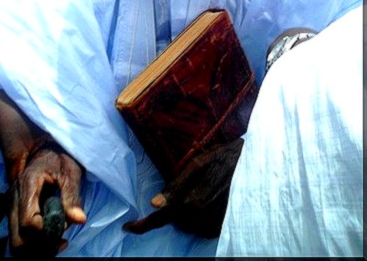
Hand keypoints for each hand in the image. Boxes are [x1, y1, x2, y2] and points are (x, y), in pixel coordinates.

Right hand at [9, 143, 85, 255]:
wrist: (44, 148)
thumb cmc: (59, 156)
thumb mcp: (70, 171)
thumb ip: (72, 195)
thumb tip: (79, 219)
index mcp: (28, 185)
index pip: (28, 222)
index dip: (47, 231)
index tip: (63, 227)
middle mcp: (14, 198)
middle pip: (17, 239)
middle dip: (40, 245)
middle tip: (61, 239)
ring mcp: (12, 206)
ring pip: (16, 241)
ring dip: (37, 247)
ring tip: (58, 239)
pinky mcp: (15, 211)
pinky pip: (18, 236)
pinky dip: (34, 243)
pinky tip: (53, 237)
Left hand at [124, 139, 243, 238]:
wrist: (257, 165)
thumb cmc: (226, 158)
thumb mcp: (200, 163)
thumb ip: (177, 184)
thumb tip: (154, 203)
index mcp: (194, 200)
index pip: (164, 218)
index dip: (145, 224)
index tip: (128, 227)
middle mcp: (203, 217)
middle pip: (177, 222)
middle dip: (174, 208)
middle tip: (186, 187)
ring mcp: (215, 224)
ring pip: (190, 226)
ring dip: (188, 212)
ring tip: (201, 190)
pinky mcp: (225, 227)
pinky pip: (204, 227)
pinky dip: (201, 216)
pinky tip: (210, 199)